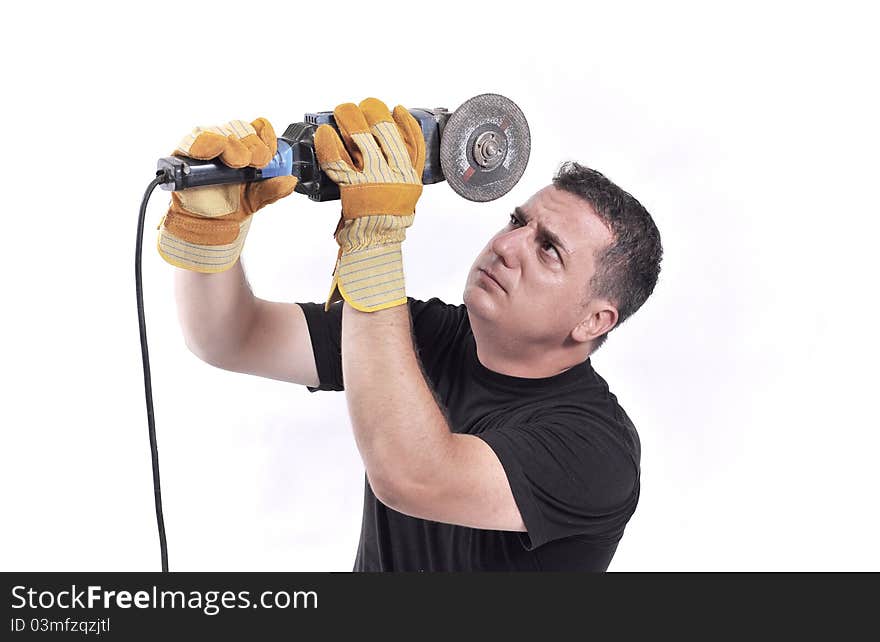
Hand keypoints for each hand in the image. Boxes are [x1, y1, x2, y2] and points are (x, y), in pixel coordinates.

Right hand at [157, 118, 297, 272]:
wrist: (208, 224)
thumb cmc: (231, 204)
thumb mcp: (259, 198)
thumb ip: (274, 188)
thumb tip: (290, 181)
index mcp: (246, 147)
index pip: (258, 128)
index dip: (266, 137)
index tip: (268, 156)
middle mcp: (226, 141)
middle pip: (240, 127)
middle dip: (252, 144)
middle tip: (255, 163)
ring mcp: (205, 144)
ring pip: (219, 130)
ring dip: (231, 145)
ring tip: (237, 163)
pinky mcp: (184, 151)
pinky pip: (194, 140)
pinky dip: (205, 144)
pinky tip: (211, 153)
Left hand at [314, 98, 425, 311]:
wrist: (375, 242)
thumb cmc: (388, 217)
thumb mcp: (408, 191)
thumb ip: (406, 167)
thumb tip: (399, 138)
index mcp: (411, 175)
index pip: (411, 138)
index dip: (402, 120)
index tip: (394, 110)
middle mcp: (395, 174)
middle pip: (384, 130)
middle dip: (371, 111)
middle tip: (361, 108)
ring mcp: (374, 179)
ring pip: (361, 138)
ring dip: (350, 118)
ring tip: (342, 112)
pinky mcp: (352, 187)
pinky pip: (338, 160)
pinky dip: (329, 143)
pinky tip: (325, 133)